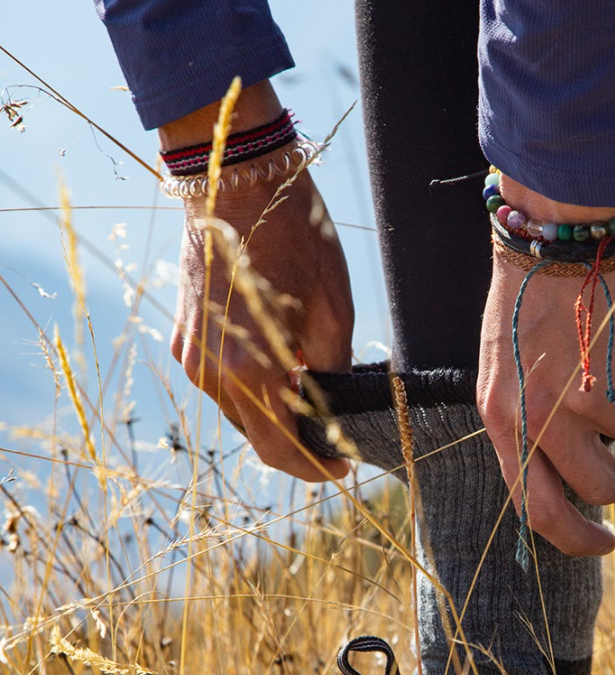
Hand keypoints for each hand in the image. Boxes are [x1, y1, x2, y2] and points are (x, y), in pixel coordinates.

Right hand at [164, 82, 352, 480]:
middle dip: (298, 445)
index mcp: (249, 371)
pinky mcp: (184, 337)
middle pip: (258, 437)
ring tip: (314, 395)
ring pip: (241, 411)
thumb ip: (333, 371)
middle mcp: (212, 373)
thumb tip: (333, 407)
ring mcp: (192, 356)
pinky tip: (285, 368)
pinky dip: (255, 388)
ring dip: (276, 415)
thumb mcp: (334, 309)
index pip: (280, 451)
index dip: (314, 469)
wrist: (234, 178)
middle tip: (335, 438)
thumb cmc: (293, 236)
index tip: (343, 467)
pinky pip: (224, 382)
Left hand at [477, 251, 614, 556]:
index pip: (535, 507)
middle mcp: (543, 415)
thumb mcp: (506, 372)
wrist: (556, 227)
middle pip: (604, 491)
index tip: (605, 541)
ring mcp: (590, 394)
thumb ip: (529, 425)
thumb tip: (573, 481)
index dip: (574, 536)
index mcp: (502, 421)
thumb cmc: (528, 296)